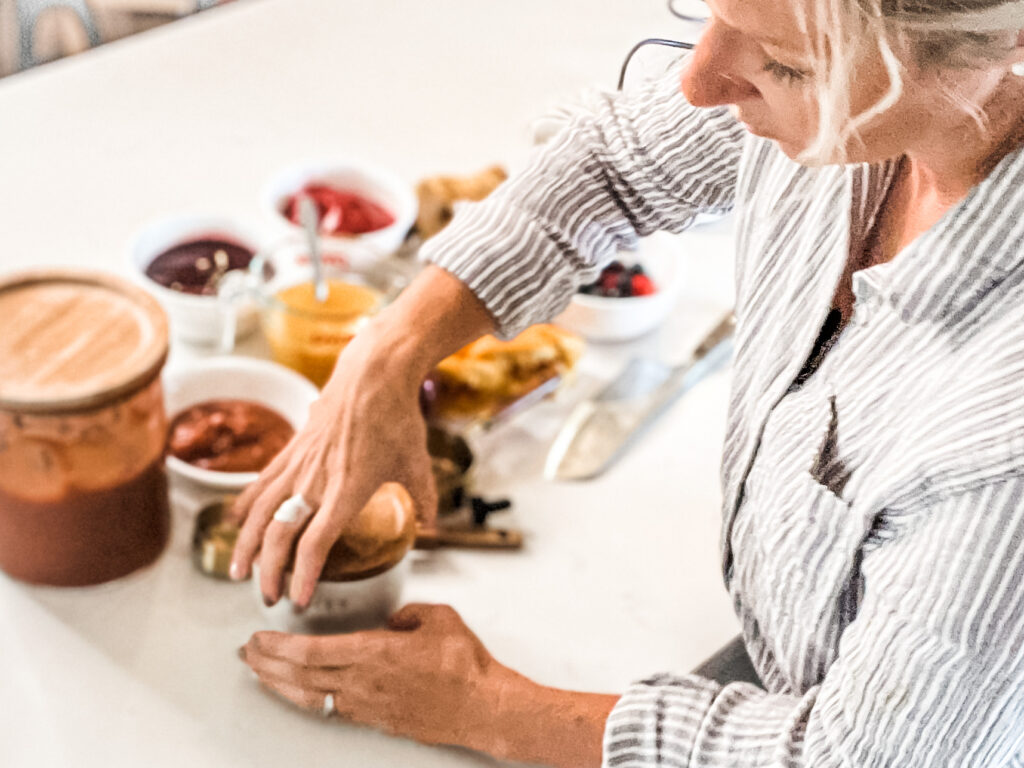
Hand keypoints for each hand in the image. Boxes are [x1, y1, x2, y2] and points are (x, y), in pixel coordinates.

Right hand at [228, 331, 435, 606]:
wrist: (374, 374)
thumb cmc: (398, 419)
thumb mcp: (417, 465)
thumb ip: (425, 501)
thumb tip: (432, 529)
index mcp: (348, 491)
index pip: (316, 544)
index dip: (304, 576)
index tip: (300, 601)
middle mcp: (316, 481)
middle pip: (280, 535)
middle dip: (269, 572)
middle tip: (267, 597)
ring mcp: (299, 464)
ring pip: (260, 511)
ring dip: (246, 545)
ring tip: (239, 571)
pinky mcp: (291, 449)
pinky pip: (261, 482)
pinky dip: (245, 505)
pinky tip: (236, 522)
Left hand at [241, 604, 508, 748]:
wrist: (483, 706)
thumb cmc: (465, 665)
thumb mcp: (439, 617)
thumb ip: (409, 613)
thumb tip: (392, 620)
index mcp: (375, 652)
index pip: (312, 652)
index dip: (279, 647)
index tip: (259, 637)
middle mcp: (364, 682)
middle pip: (301, 676)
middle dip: (267, 664)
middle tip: (246, 653)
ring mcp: (367, 705)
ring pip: (310, 697)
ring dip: (279, 685)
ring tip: (259, 673)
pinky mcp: (376, 719)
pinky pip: (330, 709)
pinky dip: (305, 699)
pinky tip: (298, 693)